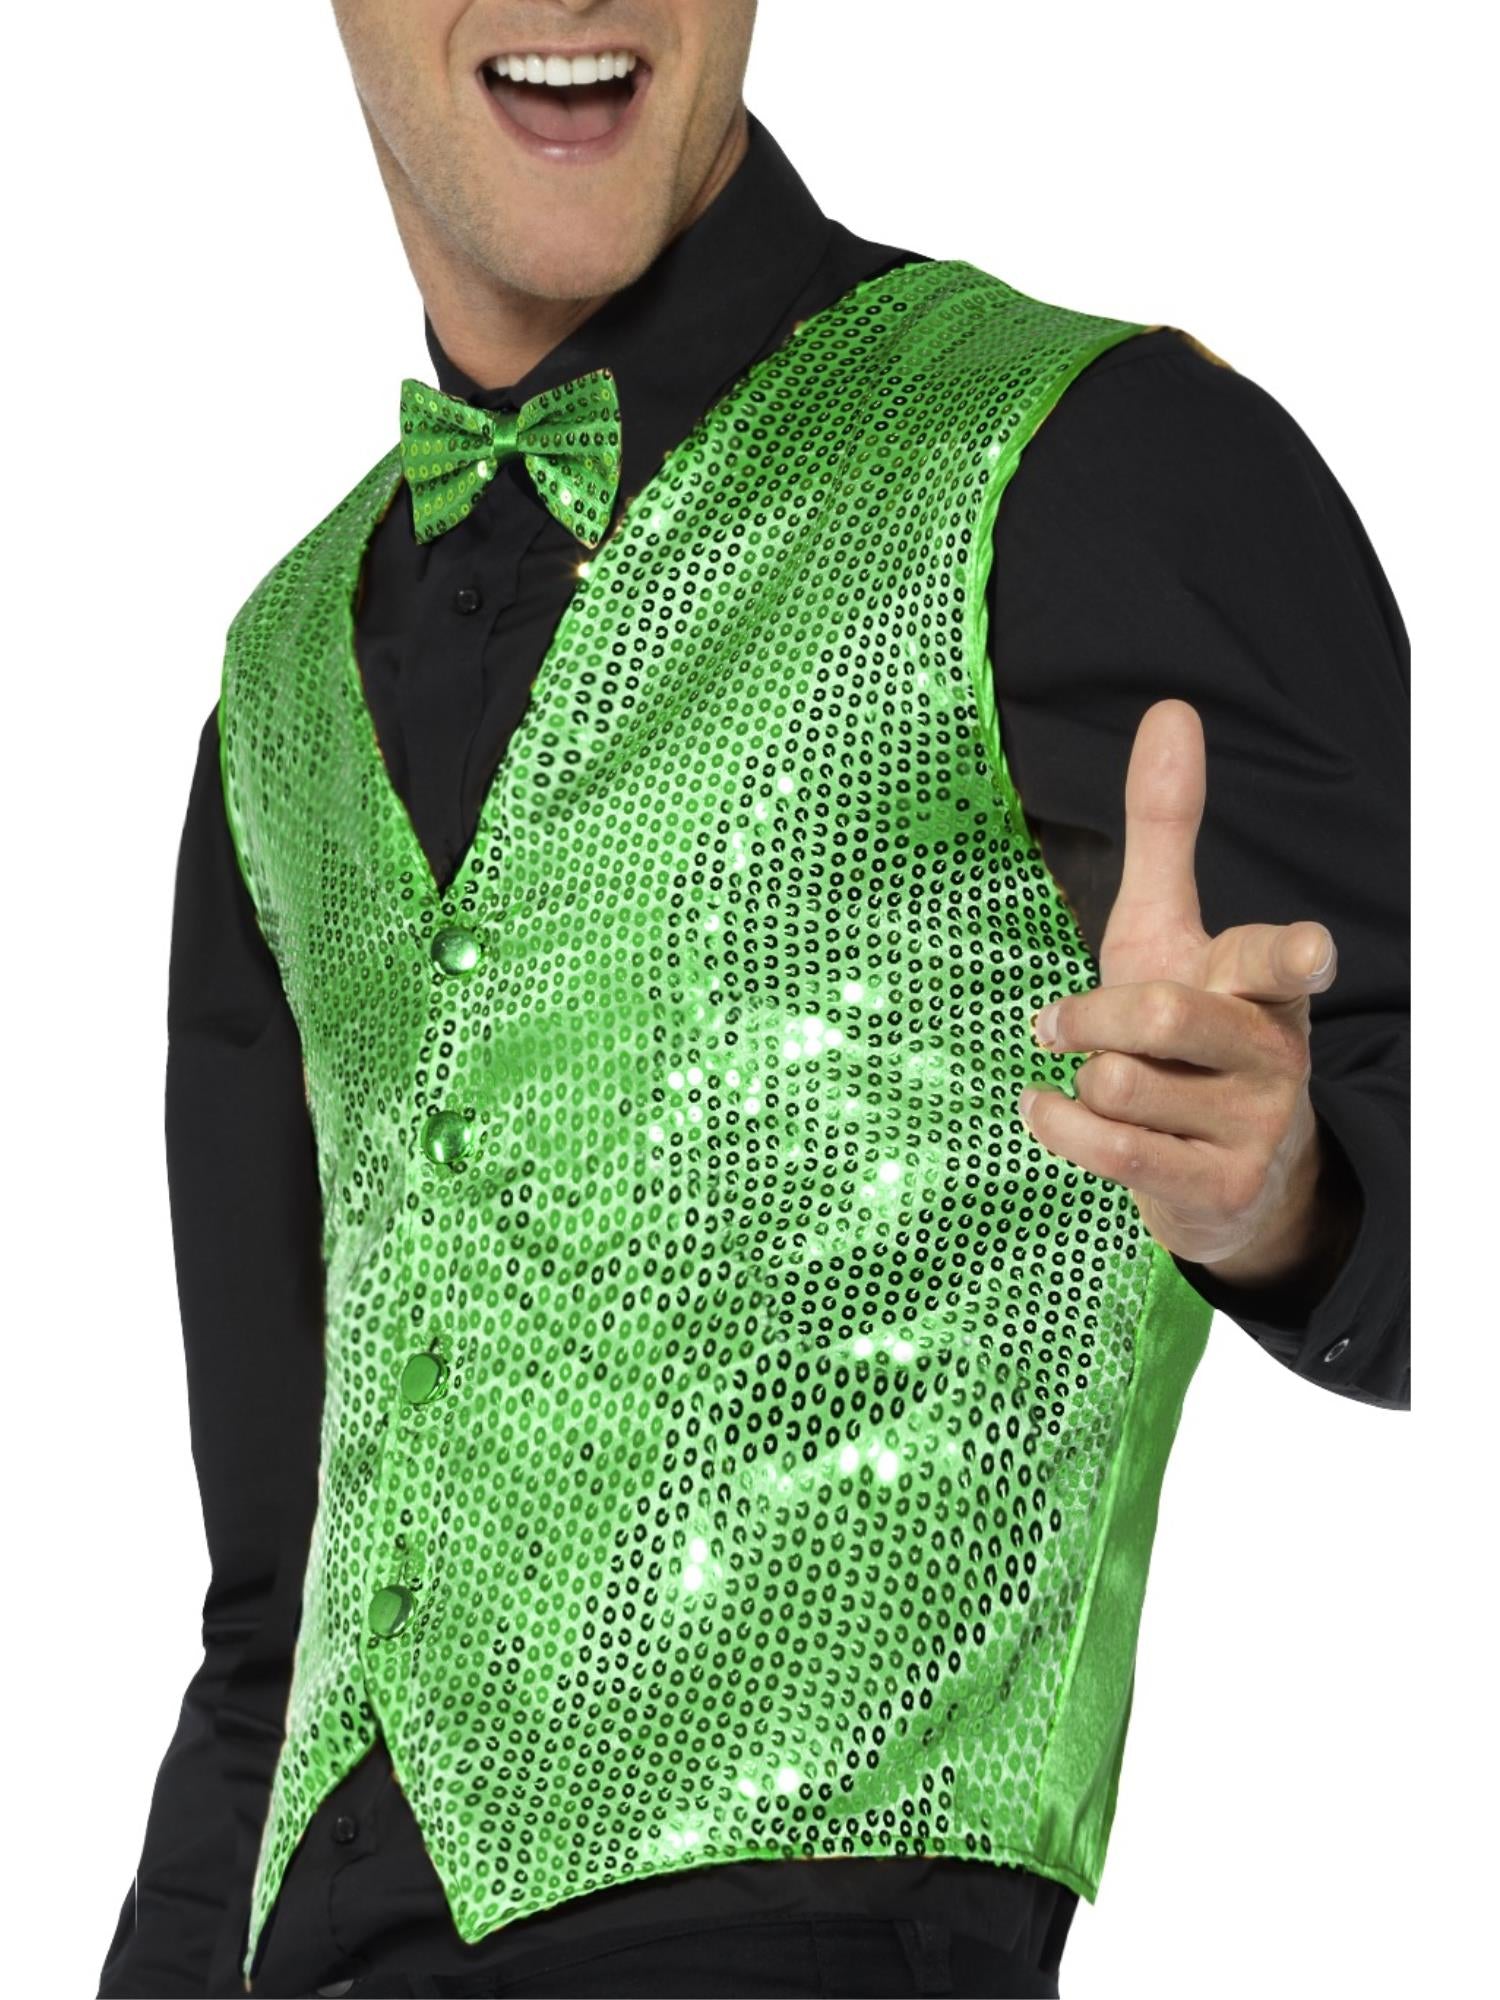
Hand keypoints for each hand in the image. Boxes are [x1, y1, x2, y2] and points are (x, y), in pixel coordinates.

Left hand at [1017, 698, 1341, 1281]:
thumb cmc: (1184, 1034)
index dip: (1290, 954)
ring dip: (1081, 1078)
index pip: (1278, 962)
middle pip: (1160, 1013)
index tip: (1305, 952)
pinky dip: (1057, 1125)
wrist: (1219, 1176)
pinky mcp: (1223, 1190)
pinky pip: (1114, 1149)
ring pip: (1122, 1082)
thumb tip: (1172, 710)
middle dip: (1089, 1015)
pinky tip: (1042, 1108)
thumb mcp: (1167, 930)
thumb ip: (1166, 829)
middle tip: (1055, 1022)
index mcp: (1267, 985)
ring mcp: (1257, 1127)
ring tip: (1097, 1081)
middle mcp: (1276, 1052)